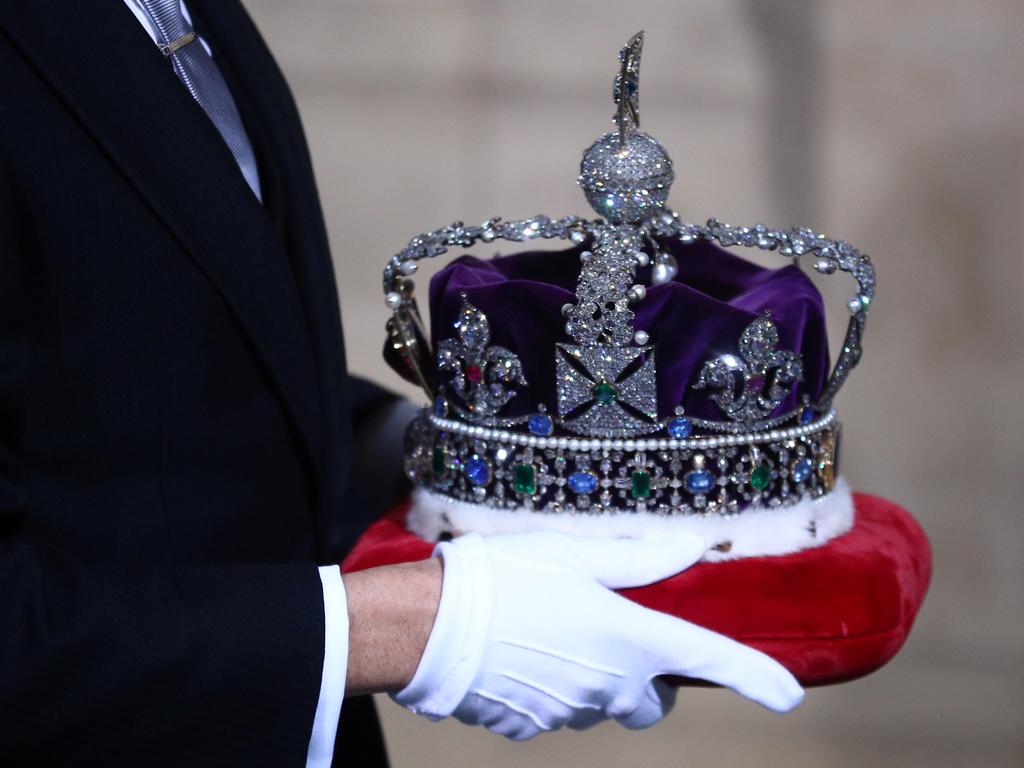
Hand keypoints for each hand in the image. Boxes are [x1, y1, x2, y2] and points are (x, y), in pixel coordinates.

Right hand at [391, 530, 803, 739]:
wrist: (427, 625)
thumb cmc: (504, 577)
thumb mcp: (574, 554)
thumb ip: (638, 558)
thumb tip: (693, 544)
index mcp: (629, 640)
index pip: (711, 661)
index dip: (756, 678)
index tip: (788, 696)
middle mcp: (608, 687)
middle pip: (651, 699)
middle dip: (646, 677)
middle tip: (611, 628)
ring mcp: (569, 714)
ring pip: (601, 702)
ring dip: (592, 675)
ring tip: (548, 627)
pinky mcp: (530, 727)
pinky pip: (557, 709)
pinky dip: (551, 686)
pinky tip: (518, 651)